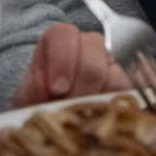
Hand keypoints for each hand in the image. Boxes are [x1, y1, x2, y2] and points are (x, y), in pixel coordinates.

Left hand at [12, 23, 127, 106]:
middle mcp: (88, 45)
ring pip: (113, 77)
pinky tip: (98, 115)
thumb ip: (33, 90)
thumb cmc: (39, 103)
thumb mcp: (27, 99)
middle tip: (69, 111)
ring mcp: (111, 62)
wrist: (53, 121)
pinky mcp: (128, 81)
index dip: (62, 60)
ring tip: (81, 117)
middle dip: (79, 91)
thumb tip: (46, 86)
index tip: (57, 89)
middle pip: (91, 61)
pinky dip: (112, 106)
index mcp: (59, 41)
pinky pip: (127, 92)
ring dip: (95, 103)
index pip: (63, 34)